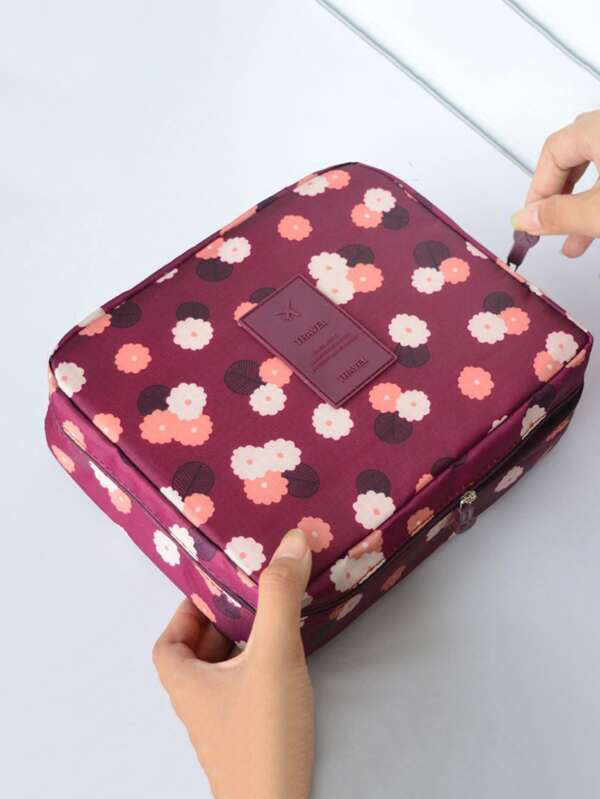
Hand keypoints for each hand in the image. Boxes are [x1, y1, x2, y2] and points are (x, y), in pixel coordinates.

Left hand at [152, 529, 313, 798]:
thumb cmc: (262, 732)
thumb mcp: (271, 654)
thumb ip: (280, 597)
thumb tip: (291, 539)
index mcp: (187, 683)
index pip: (167, 645)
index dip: (184, 615)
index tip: (213, 592)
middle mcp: (199, 706)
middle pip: (196, 657)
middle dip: (221, 625)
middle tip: (251, 599)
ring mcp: (224, 728)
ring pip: (224, 677)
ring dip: (242, 648)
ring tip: (273, 623)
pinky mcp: (250, 741)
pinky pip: (246, 695)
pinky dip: (259, 673)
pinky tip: (287, 667)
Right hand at [511, 109, 599, 256]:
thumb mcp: (599, 212)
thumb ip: (558, 215)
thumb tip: (523, 219)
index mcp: (598, 127)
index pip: (554, 152)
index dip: (538, 189)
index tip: (533, 221)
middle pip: (576, 157)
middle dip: (561, 198)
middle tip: (551, 228)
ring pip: (599, 167)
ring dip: (584, 204)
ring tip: (577, 241)